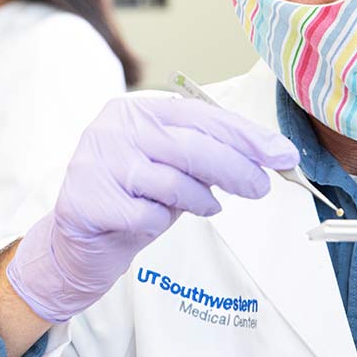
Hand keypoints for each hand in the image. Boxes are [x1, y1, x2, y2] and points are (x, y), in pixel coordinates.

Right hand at [6, 96, 299, 322]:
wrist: (76, 246)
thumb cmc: (131, 201)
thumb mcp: (170, 170)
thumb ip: (205, 156)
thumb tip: (267, 155)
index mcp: (135, 111)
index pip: (199, 115)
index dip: (244, 135)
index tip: (280, 153)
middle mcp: (114, 128)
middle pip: (190, 145)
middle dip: (236, 167)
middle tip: (262, 187)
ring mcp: (97, 162)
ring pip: (173, 180)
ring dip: (201, 200)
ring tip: (208, 207)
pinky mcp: (88, 199)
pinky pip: (146, 214)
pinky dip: (160, 223)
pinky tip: (153, 222)